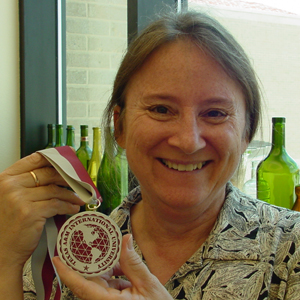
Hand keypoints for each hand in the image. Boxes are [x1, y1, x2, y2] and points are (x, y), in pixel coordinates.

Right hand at [0, 152, 83, 268]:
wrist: (2, 251)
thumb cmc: (8, 224)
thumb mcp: (12, 198)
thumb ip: (27, 184)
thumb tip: (55, 173)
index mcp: (5, 178)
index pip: (34, 160)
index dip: (54, 157)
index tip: (69, 158)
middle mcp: (10, 185)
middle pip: (47, 174)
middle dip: (67, 178)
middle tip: (79, 182)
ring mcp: (19, 198)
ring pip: (54, 190)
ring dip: (70, 195)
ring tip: (78, 199)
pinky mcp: (30, 212)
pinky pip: (56, 204)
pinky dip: (68, 206)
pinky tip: (73, 208)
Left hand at [53, 234, 172, 299]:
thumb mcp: (148, 284)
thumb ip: (133, 262)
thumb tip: (125, 239)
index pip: (81, 287)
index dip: (67, 272)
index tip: (57, 258)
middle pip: (89, 280)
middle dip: (88, 260)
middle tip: (86, 241)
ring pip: (99, 281)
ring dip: (106, 266)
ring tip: (112, 249)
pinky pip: (108, 285)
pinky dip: (114, 274)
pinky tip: (123, 266)